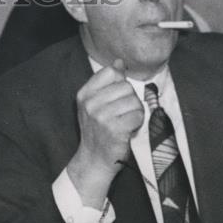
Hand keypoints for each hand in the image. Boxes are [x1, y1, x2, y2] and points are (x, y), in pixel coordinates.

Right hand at [68, 59, 143, 207]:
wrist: (94, 159)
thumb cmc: (98, 130)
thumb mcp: (95, 104)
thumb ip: (106, 83)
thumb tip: (119, 62)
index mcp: (84, 94)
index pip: (111, 72)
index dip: (120, 83)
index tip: (115, 99)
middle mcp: (90, 103)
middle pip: (126, 86)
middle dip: (130, 100)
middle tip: (120, 115)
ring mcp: (101, 116)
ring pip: (134, 100)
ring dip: (135, 113)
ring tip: (124, 122)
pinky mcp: (115, 128)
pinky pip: (138, 115)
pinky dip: (138, 123)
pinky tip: (128, 129)